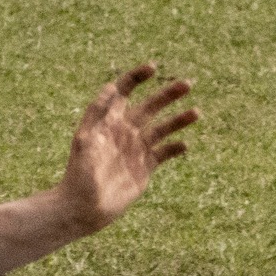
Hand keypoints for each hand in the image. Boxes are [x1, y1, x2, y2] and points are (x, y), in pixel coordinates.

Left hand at [58, 64, 196, 233]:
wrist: (83, 207)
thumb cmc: (79, 173)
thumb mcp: (85, 141)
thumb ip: (98, 114)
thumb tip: (110, 87)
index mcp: (108, 122)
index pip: (124, 92)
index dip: (136, 77)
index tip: (153, 68)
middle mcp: (124, 132)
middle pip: (150, 107)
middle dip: (167, 95)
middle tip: (187, 84)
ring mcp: (136, 150)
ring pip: (162, 129)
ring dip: (178, 120)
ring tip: (196, 112)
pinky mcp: (145, 168)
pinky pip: (164, 154)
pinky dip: (175, 148)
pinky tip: (184, 145)